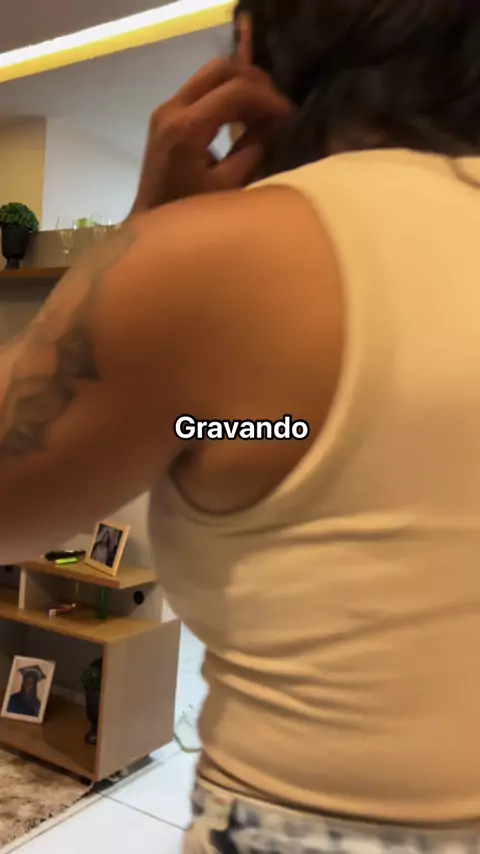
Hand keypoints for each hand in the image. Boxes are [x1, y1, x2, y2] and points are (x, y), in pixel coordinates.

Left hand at [130, 58, 293, 214]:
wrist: (152, 227)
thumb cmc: (191, 215)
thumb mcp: (229, 186)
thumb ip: (253, 149)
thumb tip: (276, 122)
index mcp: (186, 128)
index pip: (235, 90)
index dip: (268, 99)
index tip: (290, 116)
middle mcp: (172, 108)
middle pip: (220, 68)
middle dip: (256, 81)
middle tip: (278, 106)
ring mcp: (166, 108)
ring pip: (211, 73)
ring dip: (242, 85)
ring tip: (265, 111)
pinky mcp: (167, 115)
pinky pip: (202, 88)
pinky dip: (227, 94)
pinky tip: (244, 116)